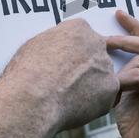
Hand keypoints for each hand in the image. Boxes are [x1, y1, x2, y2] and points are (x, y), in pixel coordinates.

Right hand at [0, 18, 118, 132]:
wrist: (32, 98)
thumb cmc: (27, 74)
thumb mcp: (36, 47)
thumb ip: (55, 45)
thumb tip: (55, 51)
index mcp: (78, 29)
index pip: (84, 37)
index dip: (74, 53)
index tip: (66, 64)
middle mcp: (97, 44)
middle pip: (96, 56)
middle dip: (84, 70)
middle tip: (67, 84)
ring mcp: (106, 67)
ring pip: (101, 78)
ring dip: (90, 88)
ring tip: (67, 98)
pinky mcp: (111, 89)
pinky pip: (105, 98)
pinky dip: (92, 105)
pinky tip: (74, 108)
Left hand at [106, 11, 138, 137]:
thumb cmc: (135, 123)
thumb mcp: (128, 90)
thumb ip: (126, 71)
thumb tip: (105, 48)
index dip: (135, 27)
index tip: (117, 14)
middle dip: (125, 39)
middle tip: (104, 39)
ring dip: (121, 72)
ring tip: (111, 87)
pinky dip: (127, 81)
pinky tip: (118, 92)